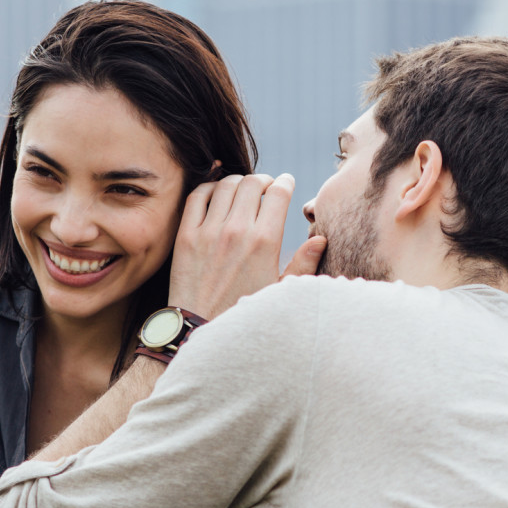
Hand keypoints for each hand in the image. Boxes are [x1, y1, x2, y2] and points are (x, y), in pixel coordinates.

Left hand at [168, 173, 324, 318]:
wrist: (201, 327)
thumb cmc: (244, 310)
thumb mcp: (279, 290)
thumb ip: (303, 263)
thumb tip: (320, 239)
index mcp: (265, 242)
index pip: (279, 193)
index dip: (285, 182)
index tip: (285, 183)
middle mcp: (237, 231)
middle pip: (253, 182)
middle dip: (263, 180)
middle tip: (264, 186)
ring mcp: (209, 231)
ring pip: (225, 185)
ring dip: (237, 182)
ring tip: (241, 190)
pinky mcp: (186, 235)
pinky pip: (197, 196)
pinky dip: (209, 187)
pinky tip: (215, 194)